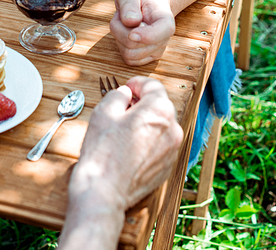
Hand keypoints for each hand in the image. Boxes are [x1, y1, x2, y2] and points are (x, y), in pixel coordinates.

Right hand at [69, 77, 182, 211]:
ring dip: (146, 122)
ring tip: (124, 129)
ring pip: (161, 126)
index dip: (137, 83)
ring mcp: (172, 150)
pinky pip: (160, 146)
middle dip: (143, 103)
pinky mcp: (167, 167)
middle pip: (159, 106)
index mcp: (159, 110)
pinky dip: (149, 141)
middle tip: (123, 107)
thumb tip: (125, 94)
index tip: (127, 87)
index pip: (153, 85)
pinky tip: (130, 147)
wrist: (104, 191)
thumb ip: (118, 95)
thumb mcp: (104, 111)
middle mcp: (173, 129)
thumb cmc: (103, 151)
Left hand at [109, 0, 175, 64]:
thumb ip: (130, 3)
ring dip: (119, 37)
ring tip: (124, 23)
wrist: (149, 3)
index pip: (161, 33)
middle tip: (121, 14)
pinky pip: (129, 59)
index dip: (145, 36)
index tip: (131, 33)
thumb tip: (130, 21)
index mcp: (166, 20)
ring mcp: (156, 50)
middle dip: (119, 29)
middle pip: (134, 45)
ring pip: (129, 54)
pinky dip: (121, 45)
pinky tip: (126, 33)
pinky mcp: (147, 57)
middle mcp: (164, 38)